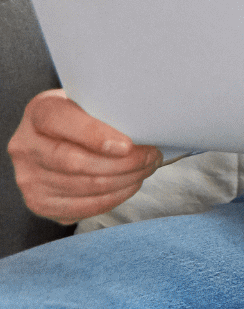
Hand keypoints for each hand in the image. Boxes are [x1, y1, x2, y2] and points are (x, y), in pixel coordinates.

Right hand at [8, 90, 162, 224]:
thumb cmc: (83, 117)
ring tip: (147, 169)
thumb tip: (145, 124)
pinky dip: (115, 197)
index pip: (61, 121)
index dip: (95, 135)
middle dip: (124, 163)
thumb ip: (106, 109)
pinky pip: (84, 207)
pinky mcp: (40, 204)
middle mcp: (25, 147)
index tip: (127, 145)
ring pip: (84, 187)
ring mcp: (29, 178)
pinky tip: (130, 184)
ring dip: (126, 180)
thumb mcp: (89, 101)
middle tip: (151, 156)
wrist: (57, 139)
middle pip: (75, 162)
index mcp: (38, 112)